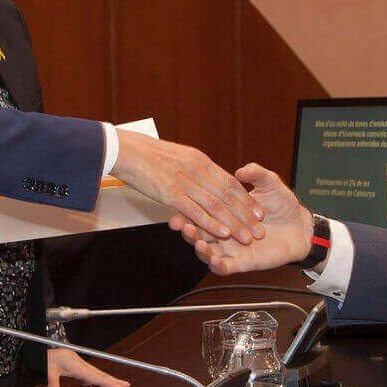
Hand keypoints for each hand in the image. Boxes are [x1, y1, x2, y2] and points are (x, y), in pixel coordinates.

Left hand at [46, 346, 129, 386]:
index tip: (121, 386)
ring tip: (115, 385)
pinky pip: (85, 373)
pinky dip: (92, 379)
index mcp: (75, 363)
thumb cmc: (44, 353)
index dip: (108, 382)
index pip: (95, 375)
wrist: (39, 344)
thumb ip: (52, 384)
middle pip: (98, 373)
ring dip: (104, 380)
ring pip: (94, 373)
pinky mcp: (72, 364)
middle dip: (113, 380)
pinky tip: (90, 384)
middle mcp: (78, 362)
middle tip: (126, 385)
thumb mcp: (47, 369)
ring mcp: (76, 363)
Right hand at [112, 132, 264, 244]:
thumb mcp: (178, 155)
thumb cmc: (147, 154)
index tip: (258, 211)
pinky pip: (196, 210)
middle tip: (260, 229)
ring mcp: (185, 182)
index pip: (230, 182)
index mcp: (200, 161)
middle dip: (246, 215)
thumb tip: (205, 175)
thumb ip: (193, 167)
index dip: (246, 198)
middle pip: (229, 195)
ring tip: (247, 236)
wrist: (126, 150)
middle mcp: (197, 171)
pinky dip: (211, 223)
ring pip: (216, 205)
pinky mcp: (171, 193)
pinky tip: (222, 233)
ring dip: (234, 222)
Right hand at [170, 164, 312, 275]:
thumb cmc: (283, 204)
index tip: (179, 207)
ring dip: (199, 248)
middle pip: (198, 233)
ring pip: (207, 252)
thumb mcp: (270, 184)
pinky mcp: (241, 263)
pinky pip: (223, 268)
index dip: (187, 211)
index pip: (201, 210)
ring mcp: (231, 248)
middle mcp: (223, 230)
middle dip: (188, 230)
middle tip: (182, 226)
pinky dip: (216, 265)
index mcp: (224, 212)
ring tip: (198, 242)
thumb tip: (241, 170)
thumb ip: (256, 174)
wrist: (299, 226)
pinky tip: (213, 259)